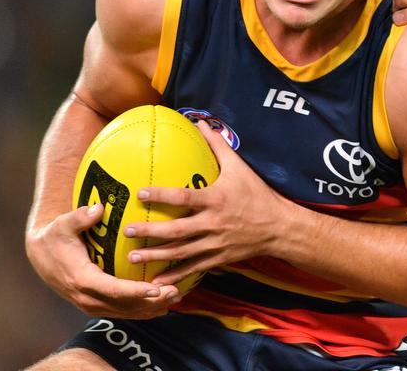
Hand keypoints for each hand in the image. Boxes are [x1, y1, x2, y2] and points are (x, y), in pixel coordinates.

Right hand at [26, 203, 181, 318]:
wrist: (41, 255)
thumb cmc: (55, 236)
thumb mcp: (63, 224)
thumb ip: (80, 217)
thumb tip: (98, 209)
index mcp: (82, 279)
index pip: (113, 290)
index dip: (136, 291)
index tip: (157, 289)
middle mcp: (87, 297)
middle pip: (124, 305)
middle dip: (151, 301)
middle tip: (176, 292)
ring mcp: (90, 304)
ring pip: (125, 312)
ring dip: (151, 308)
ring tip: (177, 297)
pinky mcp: (95, 305)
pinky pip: (121, 311)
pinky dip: (142, 310)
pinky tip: (162, 304)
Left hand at [121, 121, 292, 285]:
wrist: (280, 226)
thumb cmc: (257, 194)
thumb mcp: (239, 167)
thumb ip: (218, 146)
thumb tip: (201, 122)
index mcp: (216, 199)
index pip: (184, 197)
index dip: (162, 195)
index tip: (140, 192)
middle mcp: (214, 223)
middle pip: (177, 230)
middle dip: (151, 232)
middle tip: (127, 231)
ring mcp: (215, 243)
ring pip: (181, 253)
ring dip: (156, 256)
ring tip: (132, 258)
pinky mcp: (218, 258)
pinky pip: (193, 269)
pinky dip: (175, 277)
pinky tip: (155, 283)